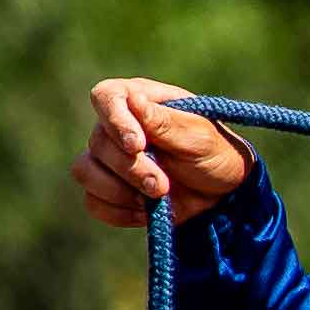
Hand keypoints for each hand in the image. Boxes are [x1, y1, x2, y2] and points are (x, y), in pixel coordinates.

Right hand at [75, 78, 252, 226]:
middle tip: (163, 185)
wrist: (224, 195)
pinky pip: (93, 201)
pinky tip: (145, 212)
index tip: (138, 146)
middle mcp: (117, 125)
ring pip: (85, 171)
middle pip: (98, 142)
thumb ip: (166, 122)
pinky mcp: (107, 188)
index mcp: (140, 100)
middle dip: (132, 169)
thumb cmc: (216, 155)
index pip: (106, 96)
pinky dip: (118, 211)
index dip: (115, 121)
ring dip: (119, 190)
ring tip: (158, 196)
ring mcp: (108, 158)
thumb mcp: (201, 137)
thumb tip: (133, 100)